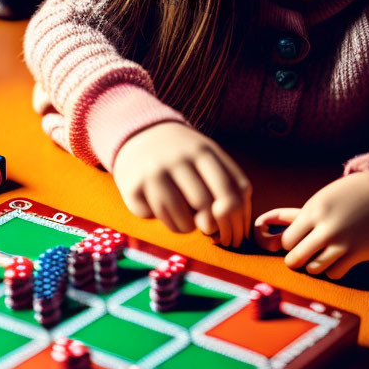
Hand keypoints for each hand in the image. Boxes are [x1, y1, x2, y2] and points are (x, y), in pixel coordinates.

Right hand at [112, 122, 251, 245]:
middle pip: (206, 206)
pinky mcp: (132, 187)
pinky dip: (162, 220)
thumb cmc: (183, 155)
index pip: (231, 191)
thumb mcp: (208, 158)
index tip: (233, 233)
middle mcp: (177, 159)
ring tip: (184, 219)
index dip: (236, 219)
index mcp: (203, 151)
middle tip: (207, 229)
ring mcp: (153, 173)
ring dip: (186, 227)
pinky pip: (156, 219)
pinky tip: (161, 209)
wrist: (139, 135)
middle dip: (211, 226)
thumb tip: (232, 227)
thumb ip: (227, 186)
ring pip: (180, 219)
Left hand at [254, 172, 368, 278]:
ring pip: (314, 269)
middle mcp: (326, 228)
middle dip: (296, 260)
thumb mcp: (320, 200)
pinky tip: (339, 258)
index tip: (296, 242)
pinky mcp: (358, 254)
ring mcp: (342, 242)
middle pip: (295, 259)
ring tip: (322, 255)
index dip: (288, 245)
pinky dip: (333, 270)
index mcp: (312, 212)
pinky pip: (334, 274)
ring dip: (315, 265)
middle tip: (303, 255)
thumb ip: (297, 218)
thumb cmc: (345, 197)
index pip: (286, 241)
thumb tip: (263, 233)